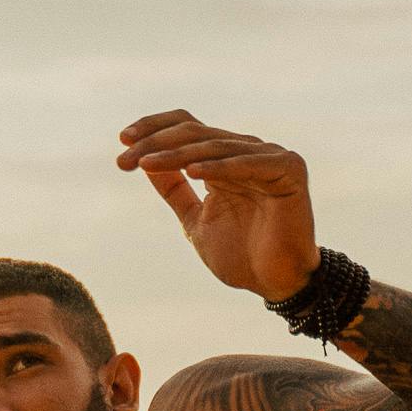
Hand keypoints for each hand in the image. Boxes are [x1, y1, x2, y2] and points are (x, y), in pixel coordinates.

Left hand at [117, 110, 317, 301]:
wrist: (276, 283)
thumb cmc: (241, 255)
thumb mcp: (195, 219)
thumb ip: (174, 190)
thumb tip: (145, 162)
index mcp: (224, 159)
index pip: (186, 127)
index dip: (154, 128)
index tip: (121, 142)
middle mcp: (246, 151)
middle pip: (195, 132)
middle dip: (155, 144)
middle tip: (125, 159)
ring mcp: (269, 157)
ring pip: (216, 146)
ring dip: (177, 154)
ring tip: (146, 163)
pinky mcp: (289, 170)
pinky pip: (249, 164)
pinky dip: (220, 166)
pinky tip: (193, 171)